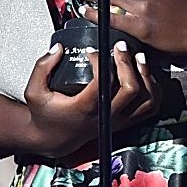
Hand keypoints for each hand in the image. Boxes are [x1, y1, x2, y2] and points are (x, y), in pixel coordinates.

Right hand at [22, 39, 163, 159]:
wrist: (54, 139)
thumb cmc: (45, 114)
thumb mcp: (34, 91)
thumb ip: (42, 67)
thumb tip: (58, 48)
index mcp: (84, 109)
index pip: (102, 84)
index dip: (100, 63)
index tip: (91, 51)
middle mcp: (104, 116)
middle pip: (130, 90)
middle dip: (127, 63)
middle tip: (119, 47)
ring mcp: (117, 120)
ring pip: (145, 100)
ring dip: (144, 75)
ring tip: (137, 57)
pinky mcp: (124, 121)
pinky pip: (149, 107)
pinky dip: (152, 89)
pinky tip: (144, 73)